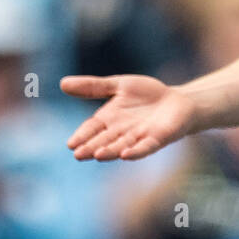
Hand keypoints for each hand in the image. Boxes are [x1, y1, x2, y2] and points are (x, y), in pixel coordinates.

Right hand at [62, 74, 198, 159]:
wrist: (176, 101)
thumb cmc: (146, 95)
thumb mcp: (119, 85)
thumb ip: (93, 86)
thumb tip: (62, 83)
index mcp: (109, 119)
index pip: (92, 129)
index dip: (82, 136)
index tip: (71, 143)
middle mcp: (121, 132)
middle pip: (103, 141)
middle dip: (92, 148)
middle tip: (78, 154)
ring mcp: (139, 137)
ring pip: (121, 146)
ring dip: (110, 151)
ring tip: (97, 155)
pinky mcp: (157, 139)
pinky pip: (145, 147)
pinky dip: (136, 151)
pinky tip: (126, 155)